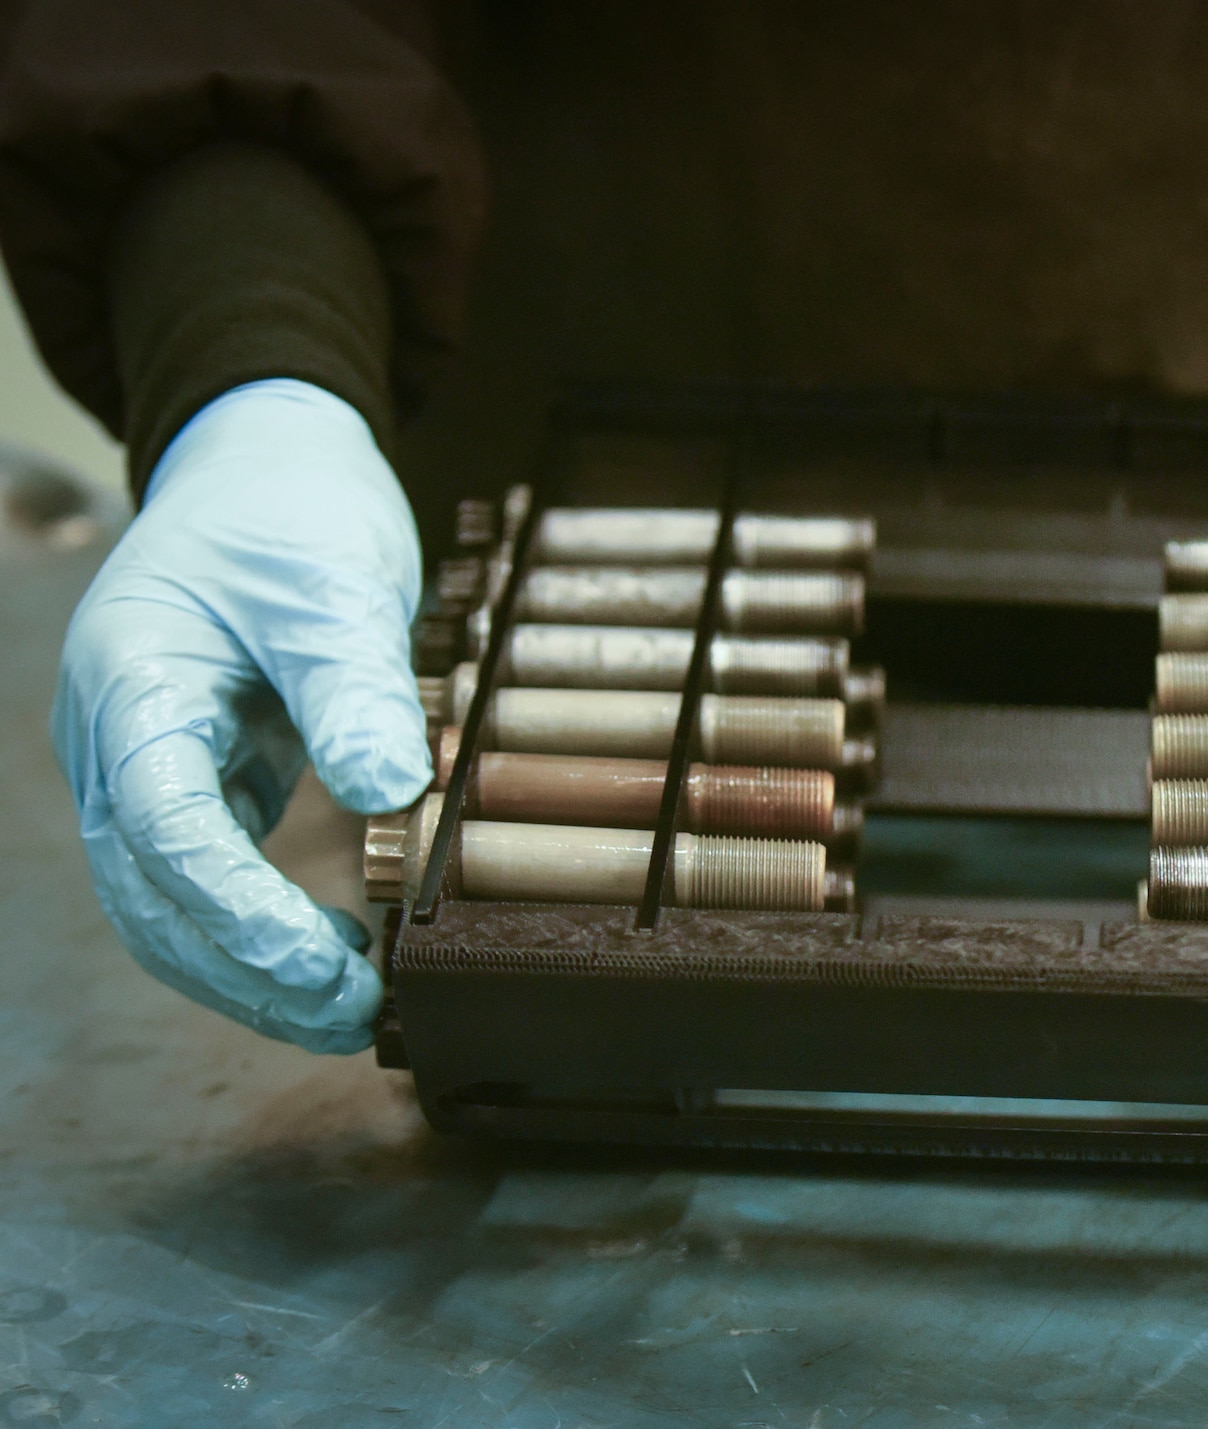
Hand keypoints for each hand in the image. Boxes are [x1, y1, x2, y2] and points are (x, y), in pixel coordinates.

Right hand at [52, 379, 430, 1052]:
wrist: (261, 466)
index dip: (239, 911)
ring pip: (166, 901)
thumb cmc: (293, 512)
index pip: (166, 827)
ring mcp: (142, 762)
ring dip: (245, 968)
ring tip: (345, 1011)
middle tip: (350, 1018)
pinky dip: (254, 926)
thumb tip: (393, 791)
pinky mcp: (185, 775)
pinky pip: (201, 873)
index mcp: (133, 682)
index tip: (320, 964)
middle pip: (151, 892)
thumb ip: (357, 686)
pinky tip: (327, 952)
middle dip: (243, 970)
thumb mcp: (336, 587)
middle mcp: (116, 736)